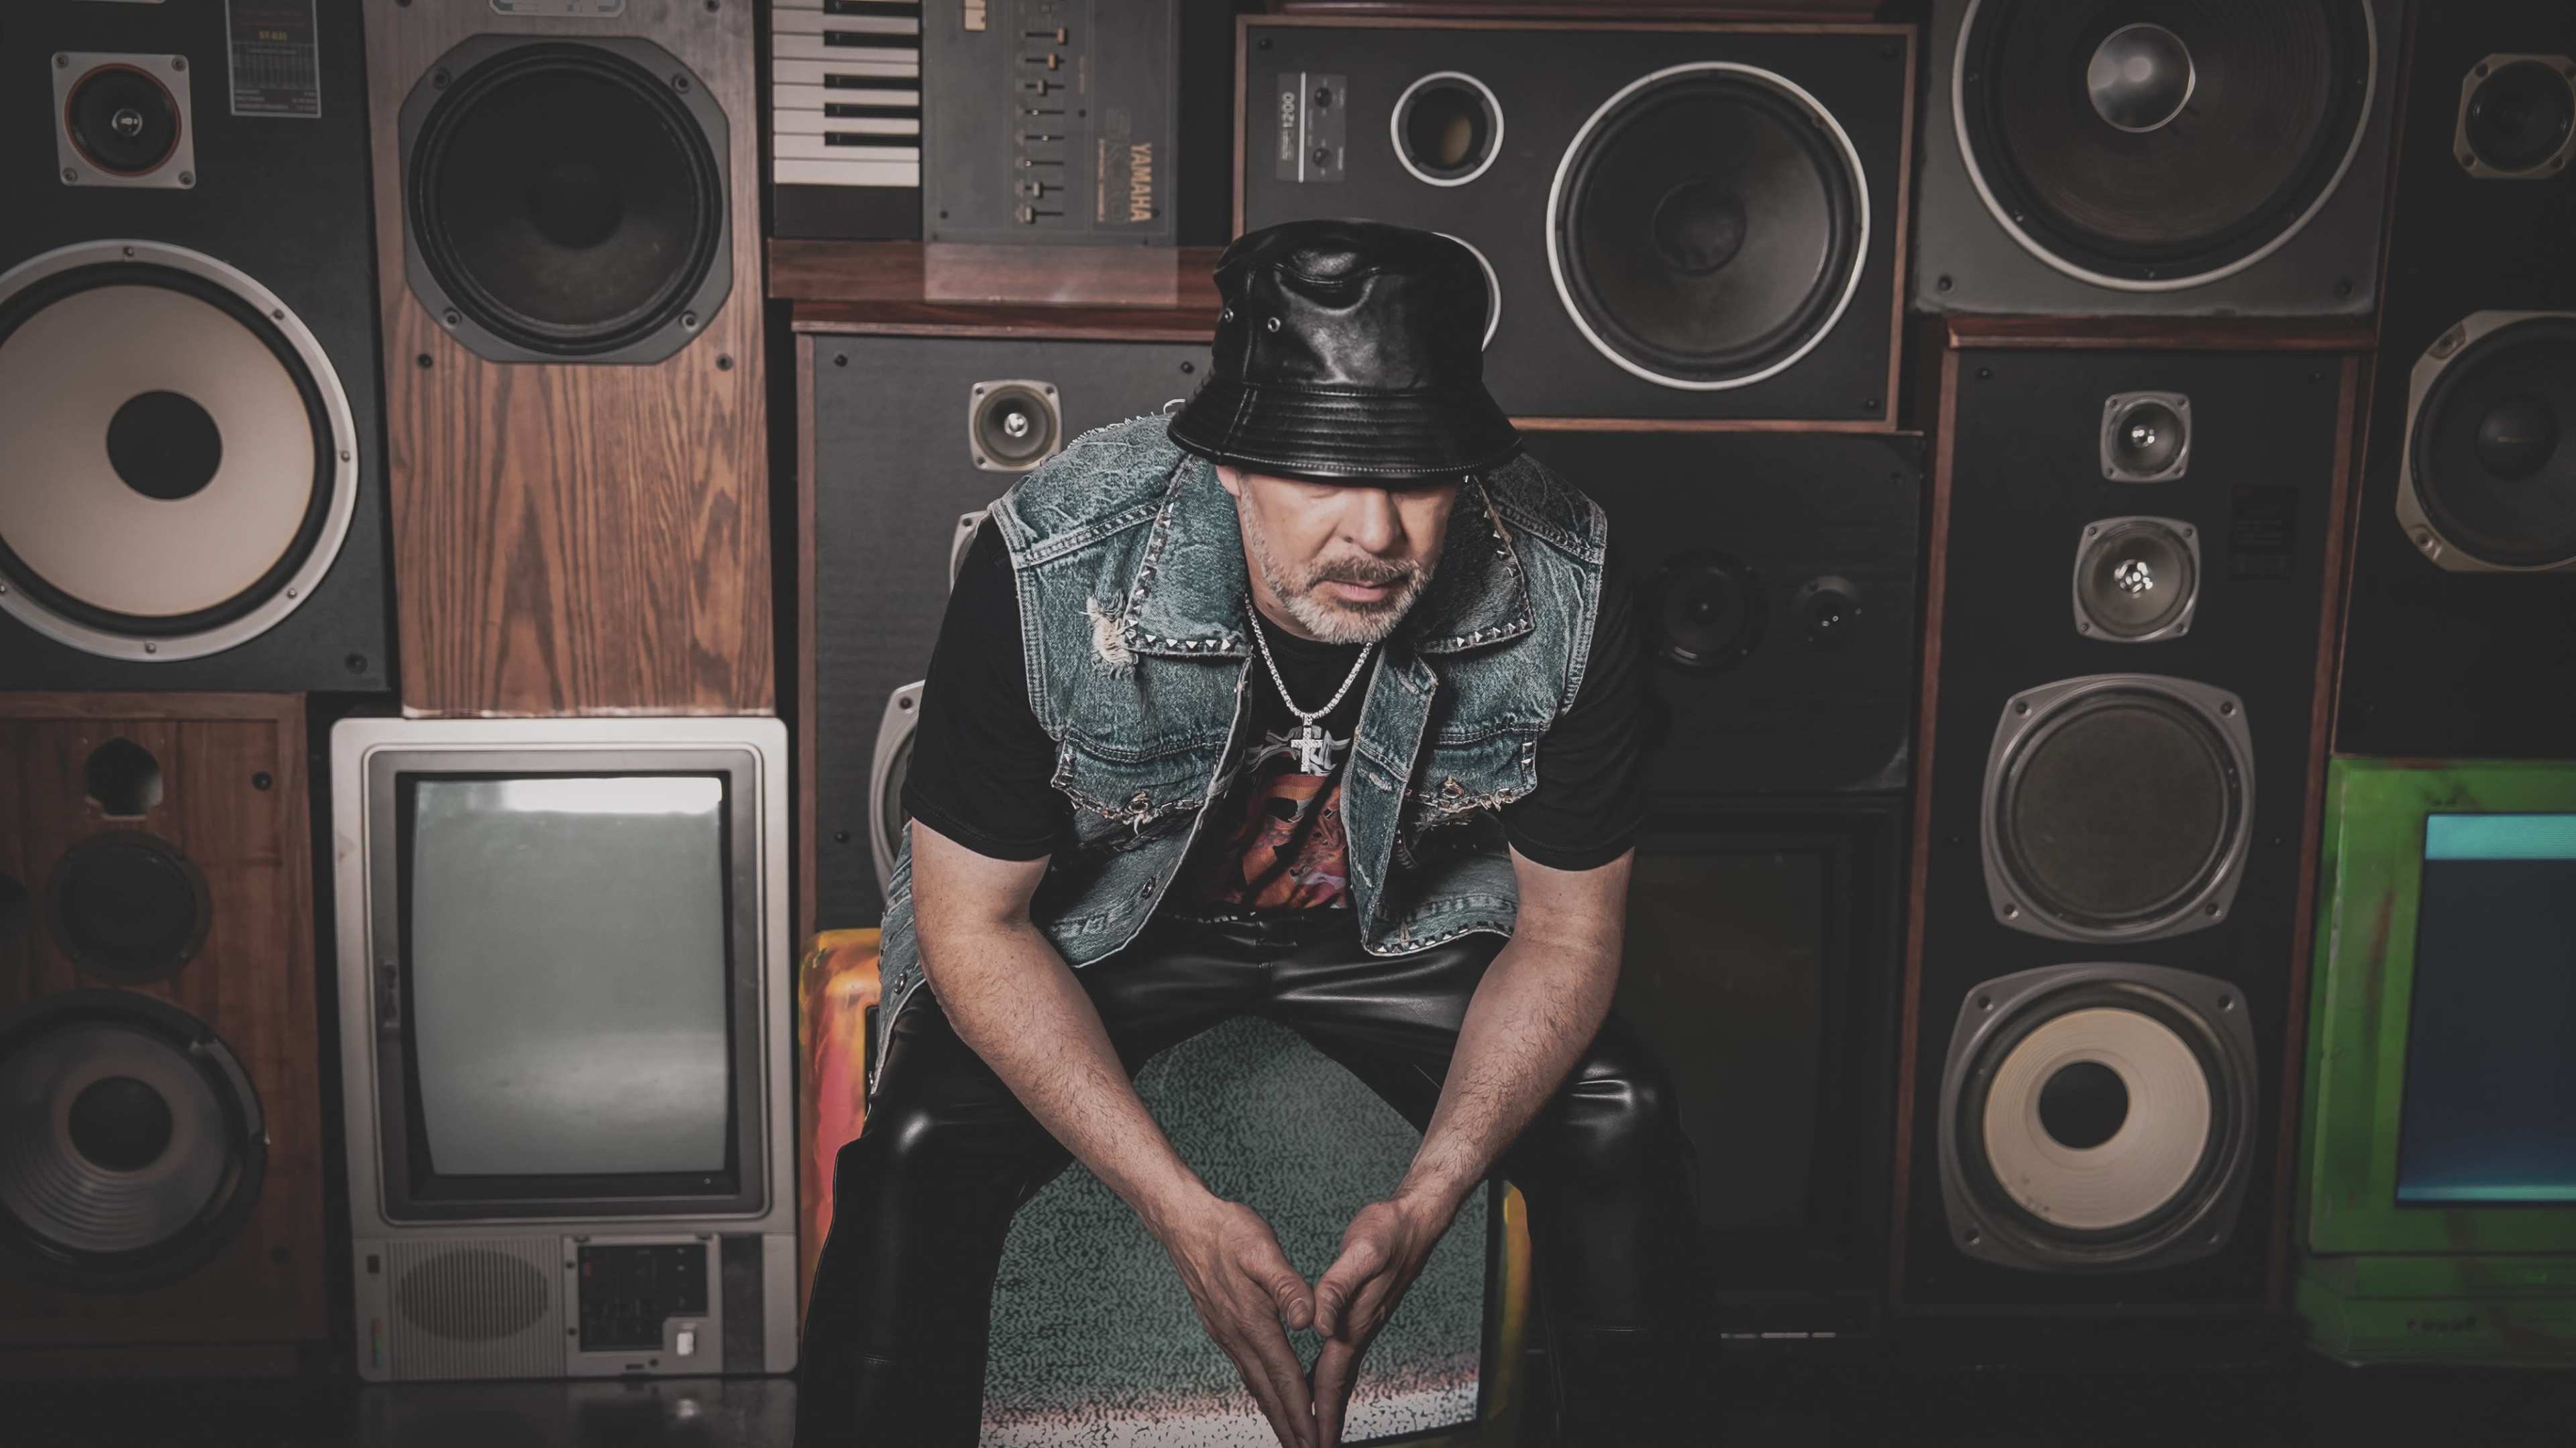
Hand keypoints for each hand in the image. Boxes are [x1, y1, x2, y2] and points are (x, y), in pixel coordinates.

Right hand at [1153, 1195, 1320, 1447]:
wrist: (1186, 1224)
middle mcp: (1238, 1336)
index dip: (1301, 1410)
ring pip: (1255, 1385)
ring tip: (1291, 1438)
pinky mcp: (1221, 1328)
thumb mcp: (1262, 1250)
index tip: (1315, 1438)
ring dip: (1275, 1414)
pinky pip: (1246, 1370)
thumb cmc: (1228, 1232)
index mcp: (1253, 1321)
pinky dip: (1261, 1392)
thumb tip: (1310, 1319)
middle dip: (1289, 1427)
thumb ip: (1287, 1286)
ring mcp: (1227, 1335)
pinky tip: (1267, 1396)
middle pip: (1268, 1392)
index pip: (1284, 1376)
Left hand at [1307, 1194, 1457, 1446]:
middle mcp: (1359, 1328)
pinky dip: (1330, 1376)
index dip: (1320, 1411)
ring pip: (1341, 1372)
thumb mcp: (1361, 1252)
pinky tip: (1323, 1378)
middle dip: (1324, 1420)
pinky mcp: (1363, 1313)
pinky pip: (1343, 1356)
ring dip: (1327, 1402)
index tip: (1314, 1443)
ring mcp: (1363, 1323)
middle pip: (1338, 1384)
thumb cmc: (1388, 1231)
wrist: (1415, 1220)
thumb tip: (1317, 1324)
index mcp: (1354, 1321)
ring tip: (1316, 1428)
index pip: (1332, 1377)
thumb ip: (1337, 1287)